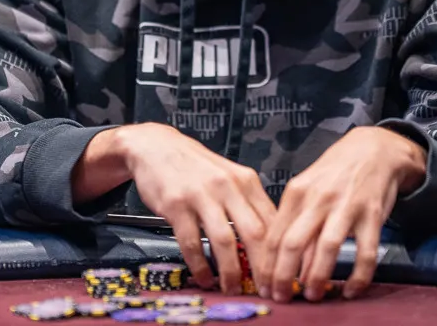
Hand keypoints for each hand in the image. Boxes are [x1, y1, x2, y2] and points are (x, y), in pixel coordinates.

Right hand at [117, 123, 276, 294]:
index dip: (279, 252)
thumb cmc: (195, 166)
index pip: (272, 221)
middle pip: (255, 232)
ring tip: (232, 289)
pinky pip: (191, 242)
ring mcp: (201, 195)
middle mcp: (227, 186)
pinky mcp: (176, 205)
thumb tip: (270, 240)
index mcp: (246, 180)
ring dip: (230, 272)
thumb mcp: (229, 176)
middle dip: (262, 268)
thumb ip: (248, 204)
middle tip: (265, 290)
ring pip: (224, 241)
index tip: (281, 274)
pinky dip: (200, 266)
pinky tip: (204, 277)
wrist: (155, 146)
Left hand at [257, 126, 425, 302]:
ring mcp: (346, 205)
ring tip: (312, 295)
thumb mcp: (307, 187)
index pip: (274, 235)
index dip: (267, 266)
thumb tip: (283, 260)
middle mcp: (319, 198)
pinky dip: (358, 276)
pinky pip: (364, 252)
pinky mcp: (372, 214)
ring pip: (326, 248)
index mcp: (297, 192)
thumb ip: (295, 220)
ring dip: (317, 277)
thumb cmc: (336, 172)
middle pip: (293, 243)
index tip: (264, 286)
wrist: (374, 149)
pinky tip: (352, 290)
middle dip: (284, 276)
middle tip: (282, 297)